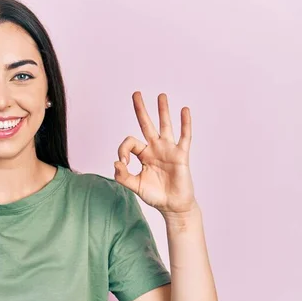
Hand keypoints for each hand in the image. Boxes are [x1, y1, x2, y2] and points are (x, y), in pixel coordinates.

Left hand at [114, 92, 196, 215]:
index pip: (129, 142)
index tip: (122, 163)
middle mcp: (155, 149)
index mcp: (143, 155)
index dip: (122, 150)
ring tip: (161, 95)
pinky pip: (184, 136)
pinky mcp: (181, 155)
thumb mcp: (135, 186)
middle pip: (146, 125)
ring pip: (165, 126)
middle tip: (136, 94)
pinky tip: (184, 110)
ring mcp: (168, 150)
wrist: (172, 206)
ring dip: (163, 111)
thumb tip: (116, 163)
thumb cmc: (155, 196)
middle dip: (140, 109)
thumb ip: (123, 176)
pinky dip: (185, 123)